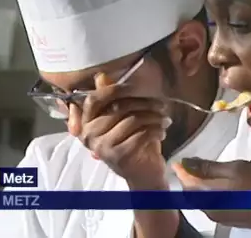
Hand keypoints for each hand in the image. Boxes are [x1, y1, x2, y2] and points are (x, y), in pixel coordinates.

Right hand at [68, 73, 171, 188]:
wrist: (142, 174)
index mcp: (86, 123)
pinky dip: (156, 130)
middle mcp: (89, 134)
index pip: (94, 99)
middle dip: (145, 103)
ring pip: (132, 120)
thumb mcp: (124, 118)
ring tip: (165, 120)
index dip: (114, 89)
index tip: (134, 87)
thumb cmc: (133, 142)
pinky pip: (140, 134)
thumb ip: (112, 98)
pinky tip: (162, 132)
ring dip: (154, 117)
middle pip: (118, 107)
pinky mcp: (118, 155)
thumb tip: (102, 76)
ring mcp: (102, 146)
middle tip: (162, 105)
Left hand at [172, 158, 250, 236]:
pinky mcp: (228, 217)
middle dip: (190, 175)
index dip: (181, 167)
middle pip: (190, 190)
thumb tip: (185, 163)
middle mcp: (207, 209)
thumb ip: (209, 167)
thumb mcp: (236, 169)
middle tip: (196, 160)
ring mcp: (218, 215)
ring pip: (200, 196)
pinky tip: (223, 181)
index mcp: (206, 195)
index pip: (184, 180)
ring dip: (201, 183)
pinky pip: (211, 201)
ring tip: (210, 168)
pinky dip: (211, 190)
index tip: (184, 156)